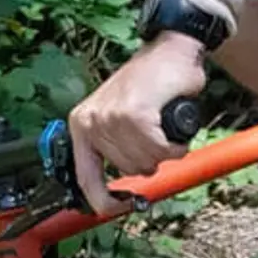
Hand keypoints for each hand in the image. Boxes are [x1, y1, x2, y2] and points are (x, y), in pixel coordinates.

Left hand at [67, 33, 214, 215]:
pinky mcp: (134, 115)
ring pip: (147, 163)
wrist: (172, 48)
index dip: (102, 200)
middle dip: (150, 158)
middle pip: (129, 171)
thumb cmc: (153, 82)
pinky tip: (173, 128)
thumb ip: (115, 146)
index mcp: (82, 124)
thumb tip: (119, 190)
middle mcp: (91, 122)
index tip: (118, 209)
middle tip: (157, 133)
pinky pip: (160, 151)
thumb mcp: (120, 115)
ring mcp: (111, 118)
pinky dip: (175, 146)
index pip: (85, 177)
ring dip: (165, 150)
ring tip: (163, 124)